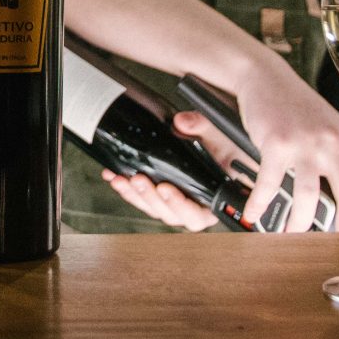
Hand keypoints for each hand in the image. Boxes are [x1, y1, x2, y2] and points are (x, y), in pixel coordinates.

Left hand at [100, 111, 252, 230]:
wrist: (213, 146)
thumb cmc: (223, 149)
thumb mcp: (219, 136)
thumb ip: (203, 128)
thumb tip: (182, 122)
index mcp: (210, 202)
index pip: (196, 216)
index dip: (179, 205)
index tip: (165, 188)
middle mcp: (191, 207)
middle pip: (169, 214)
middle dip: (150, 197)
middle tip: (139, 179)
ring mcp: (172, 203)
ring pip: (151, 207)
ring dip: (134, 195)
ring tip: (122, 179)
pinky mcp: (158, 196)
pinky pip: (141, 198)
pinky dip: (126, 189)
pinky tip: (115, 176)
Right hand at [232, 55, 338, 233]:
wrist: (266, 77)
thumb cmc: (296, 106)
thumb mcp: (331, 128)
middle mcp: (334, 143)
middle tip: (333, 245)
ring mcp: (306, 143)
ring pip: (311, 196)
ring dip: (300, 222)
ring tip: (291, 234)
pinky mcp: (277, 144)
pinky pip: (271, 184)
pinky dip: (260, 203)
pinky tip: (254, 213)